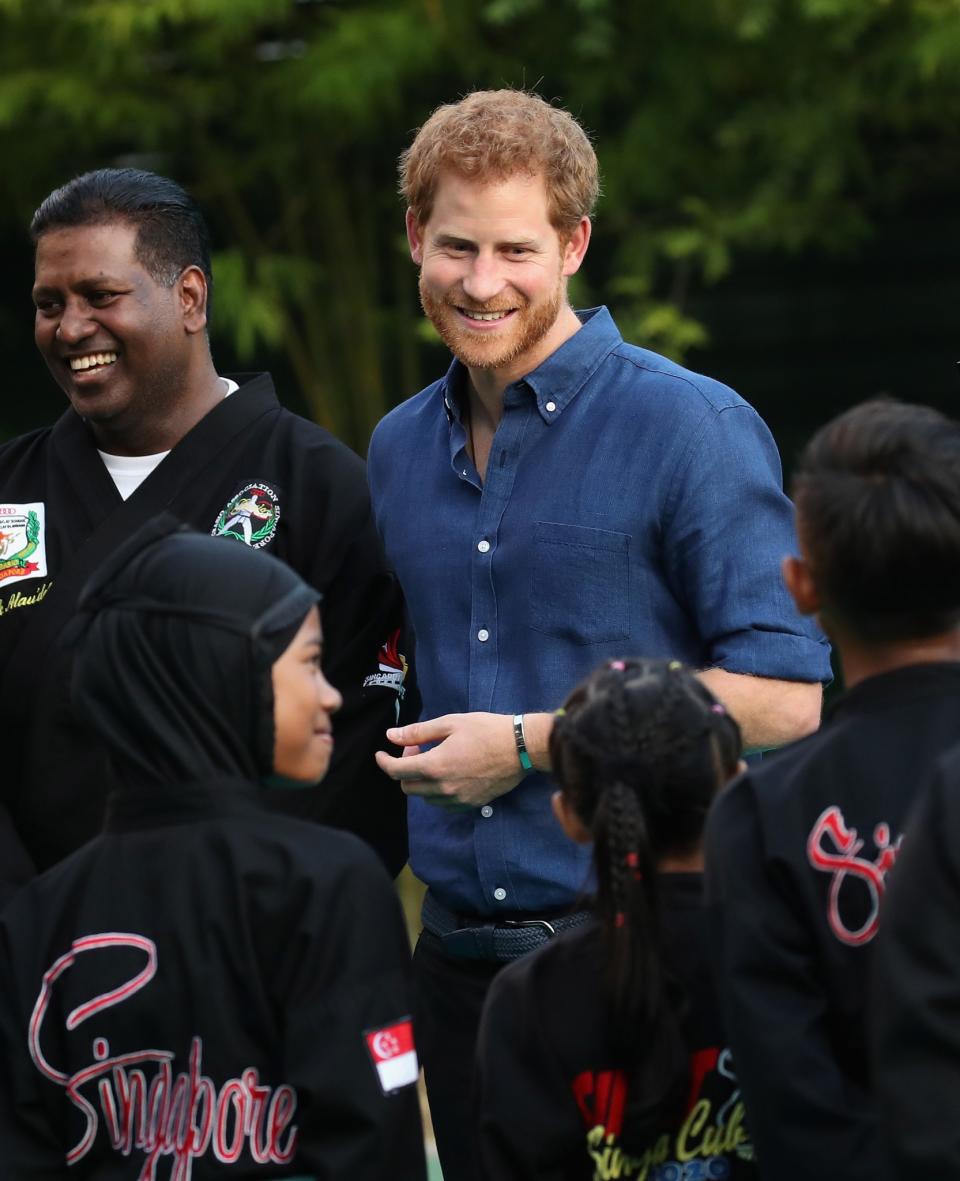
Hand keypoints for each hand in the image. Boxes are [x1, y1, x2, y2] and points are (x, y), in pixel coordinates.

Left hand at [375, 713, 525, 807]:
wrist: (521, 748)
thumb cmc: (486, 730)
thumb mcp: (450, 724)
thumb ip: (418, 732)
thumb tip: (391, 736)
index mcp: (435, 766)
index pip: (396, 771)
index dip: (384, 762)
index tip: (381, 754)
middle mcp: (443, 788)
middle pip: (408, 787)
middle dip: (404, 768)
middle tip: (417, 749)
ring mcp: (457, 799)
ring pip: (424, 797)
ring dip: (421, 780)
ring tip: (434, 759)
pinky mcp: (470, 804)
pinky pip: (442, 803)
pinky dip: (436, 791)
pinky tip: (447, 774)